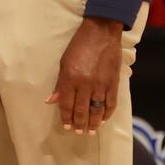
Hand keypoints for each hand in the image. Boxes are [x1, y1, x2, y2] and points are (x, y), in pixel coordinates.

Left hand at [45, 17, 122, 134]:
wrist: (101, 33)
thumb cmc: (79, 45)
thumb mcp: (64, 62)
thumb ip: (60, 84)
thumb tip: (51, 101)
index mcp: (70, 78)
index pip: (67, 104)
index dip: (66, 117)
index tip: (66, 125)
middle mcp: (85, 84)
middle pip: (81, 110)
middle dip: (79, 123)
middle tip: (78, 131)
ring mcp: (100, 84)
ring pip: (96, 110)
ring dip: (93, 123)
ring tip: (91, 130)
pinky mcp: (113, 83)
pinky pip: (110, 104)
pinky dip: (107, 114)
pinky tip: (103, 119)